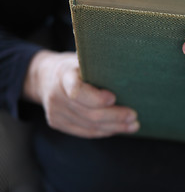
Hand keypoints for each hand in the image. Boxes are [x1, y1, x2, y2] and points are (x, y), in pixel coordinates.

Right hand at [24, 51, 138, 137]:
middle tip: (133, 116)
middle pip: (89, 113)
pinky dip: (104, 131)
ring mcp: (55, 112)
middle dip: (114, 116)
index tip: (114, 98)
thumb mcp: (82, 59)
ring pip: (89, 126)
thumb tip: (128, 69)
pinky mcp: (57, 123)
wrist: (45, 77)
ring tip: (132, 126)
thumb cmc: (73, 66)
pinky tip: (118, 129)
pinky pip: (85, 132)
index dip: (96, 98)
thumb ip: (99, 66)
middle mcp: (56, 96)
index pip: (77, 90)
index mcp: (63, 76)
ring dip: (114, 127)